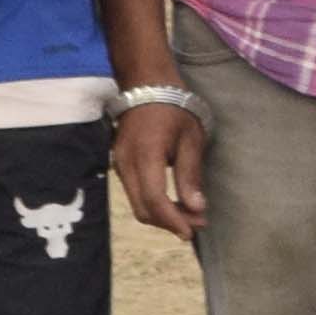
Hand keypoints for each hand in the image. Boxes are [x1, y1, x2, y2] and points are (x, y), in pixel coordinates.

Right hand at [111, 91, 205, 240]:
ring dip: (161, 215)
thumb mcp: (191, 138)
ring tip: (188, 214)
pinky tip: (172, 200)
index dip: (173, 220)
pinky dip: (152, 203)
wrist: (146, 83)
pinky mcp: (119, 164)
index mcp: (146, 156)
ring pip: (137, 204)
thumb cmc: (174, 107)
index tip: (192, 231)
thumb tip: (196, 208)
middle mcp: (126, 164)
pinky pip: (134, 193)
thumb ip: (190, 175)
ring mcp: (119, 164)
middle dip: (169, 222)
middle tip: (196, 223)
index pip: (155, 200)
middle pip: (143, 209)